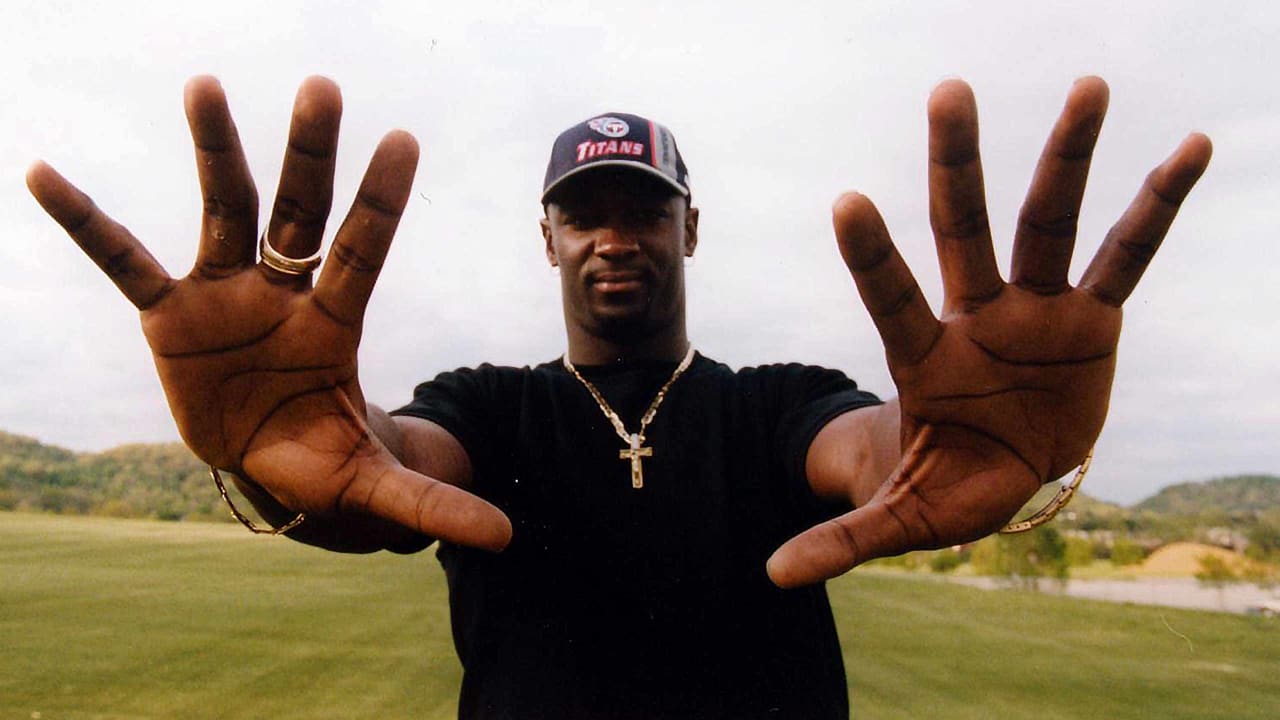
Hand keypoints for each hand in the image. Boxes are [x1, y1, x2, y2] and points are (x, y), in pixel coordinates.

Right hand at [27, 76, 510, 550]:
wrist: (265, 464)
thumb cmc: (324, 462)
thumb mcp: (374, 488)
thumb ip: (432, 505)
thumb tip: (507, 539)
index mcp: (336, 325)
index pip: (364, 254)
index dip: (380, 203)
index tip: (403, 140)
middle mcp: (285, 295)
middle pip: (301, 213)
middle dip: (310, 156)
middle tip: (323, 87)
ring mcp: (226, 296)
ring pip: (223, 211)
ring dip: (216, 151)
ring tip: (204, 85)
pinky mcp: (171, 316)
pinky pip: (124, 261)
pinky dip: (87, 224)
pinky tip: (43, 175)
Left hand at [768, 77, 1209, 586]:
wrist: (1007, 467)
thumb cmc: (948, 482)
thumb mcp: (901, 517)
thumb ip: (844, 539)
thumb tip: (772, 577)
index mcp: (925, 359)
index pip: (892, 300)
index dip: (872, 257)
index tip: (847, 201)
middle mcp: (977, 317)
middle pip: (964, 229)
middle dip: (958, 165)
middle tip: (949, 91)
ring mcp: (1036, 310)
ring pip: (1050, 222)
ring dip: (1069, 157)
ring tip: (1091, 84)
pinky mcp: (1092, 320)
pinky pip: (1128, 256)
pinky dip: (1157, 207)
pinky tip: (1189, 147)